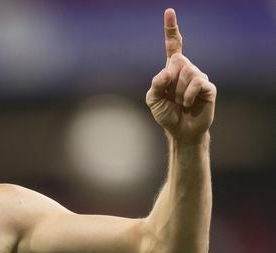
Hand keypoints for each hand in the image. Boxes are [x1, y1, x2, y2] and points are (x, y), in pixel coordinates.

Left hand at [146, 8, 216, 142]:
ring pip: (186, 73)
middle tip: (172, 97)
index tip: (169, 12)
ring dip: (178, 92)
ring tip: (180, 103)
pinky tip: (187, 104)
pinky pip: (196, 83)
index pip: (174, 45)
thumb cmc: (166, 114)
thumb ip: (155, 83)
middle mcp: (188, 69)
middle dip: (170, 82)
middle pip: (177, 61)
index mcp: (173, 69)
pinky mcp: (208, 87)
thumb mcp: (152, 99)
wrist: (180, 131)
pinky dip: (187, 96)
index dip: (171, 29)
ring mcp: (199, 77)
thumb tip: (169, 70)